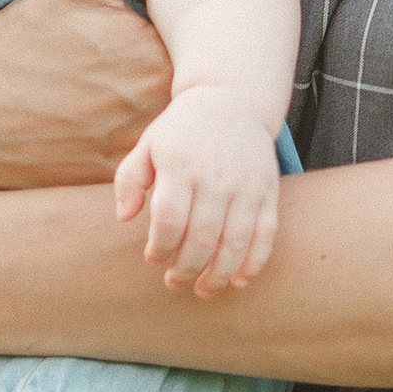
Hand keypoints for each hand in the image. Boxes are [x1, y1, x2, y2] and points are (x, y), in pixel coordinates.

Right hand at [0, 0, 207, 185]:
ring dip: (173, 102)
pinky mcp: (114, 178)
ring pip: (179, 123)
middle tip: (158, 40)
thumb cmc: (16, 43)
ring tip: (134, 77)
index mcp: (161, 61)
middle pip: (202, 86)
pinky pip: (150, 157)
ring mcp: (137, 153)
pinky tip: (114, 112)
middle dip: (194, 63)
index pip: (216, 41)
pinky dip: (148, 139)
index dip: (207, 23)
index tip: (197, 10)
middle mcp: (158, 114)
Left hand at [113, 87, 283, 296]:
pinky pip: (266, 234)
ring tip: (203, 290)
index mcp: (182, 165)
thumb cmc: (183, 130)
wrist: (234, 101)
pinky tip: (239, 281)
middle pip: (202, 237)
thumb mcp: (149, 144)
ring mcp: (247, 186)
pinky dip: (254, 262)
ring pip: (235, 242)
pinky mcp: (268, 191)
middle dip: (186, 268)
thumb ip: (130, 179)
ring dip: (218, 275)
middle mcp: (217, 177)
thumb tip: (124, 217)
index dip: (160, 246)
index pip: (170, 219)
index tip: (153, 257)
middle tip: (173, 282)